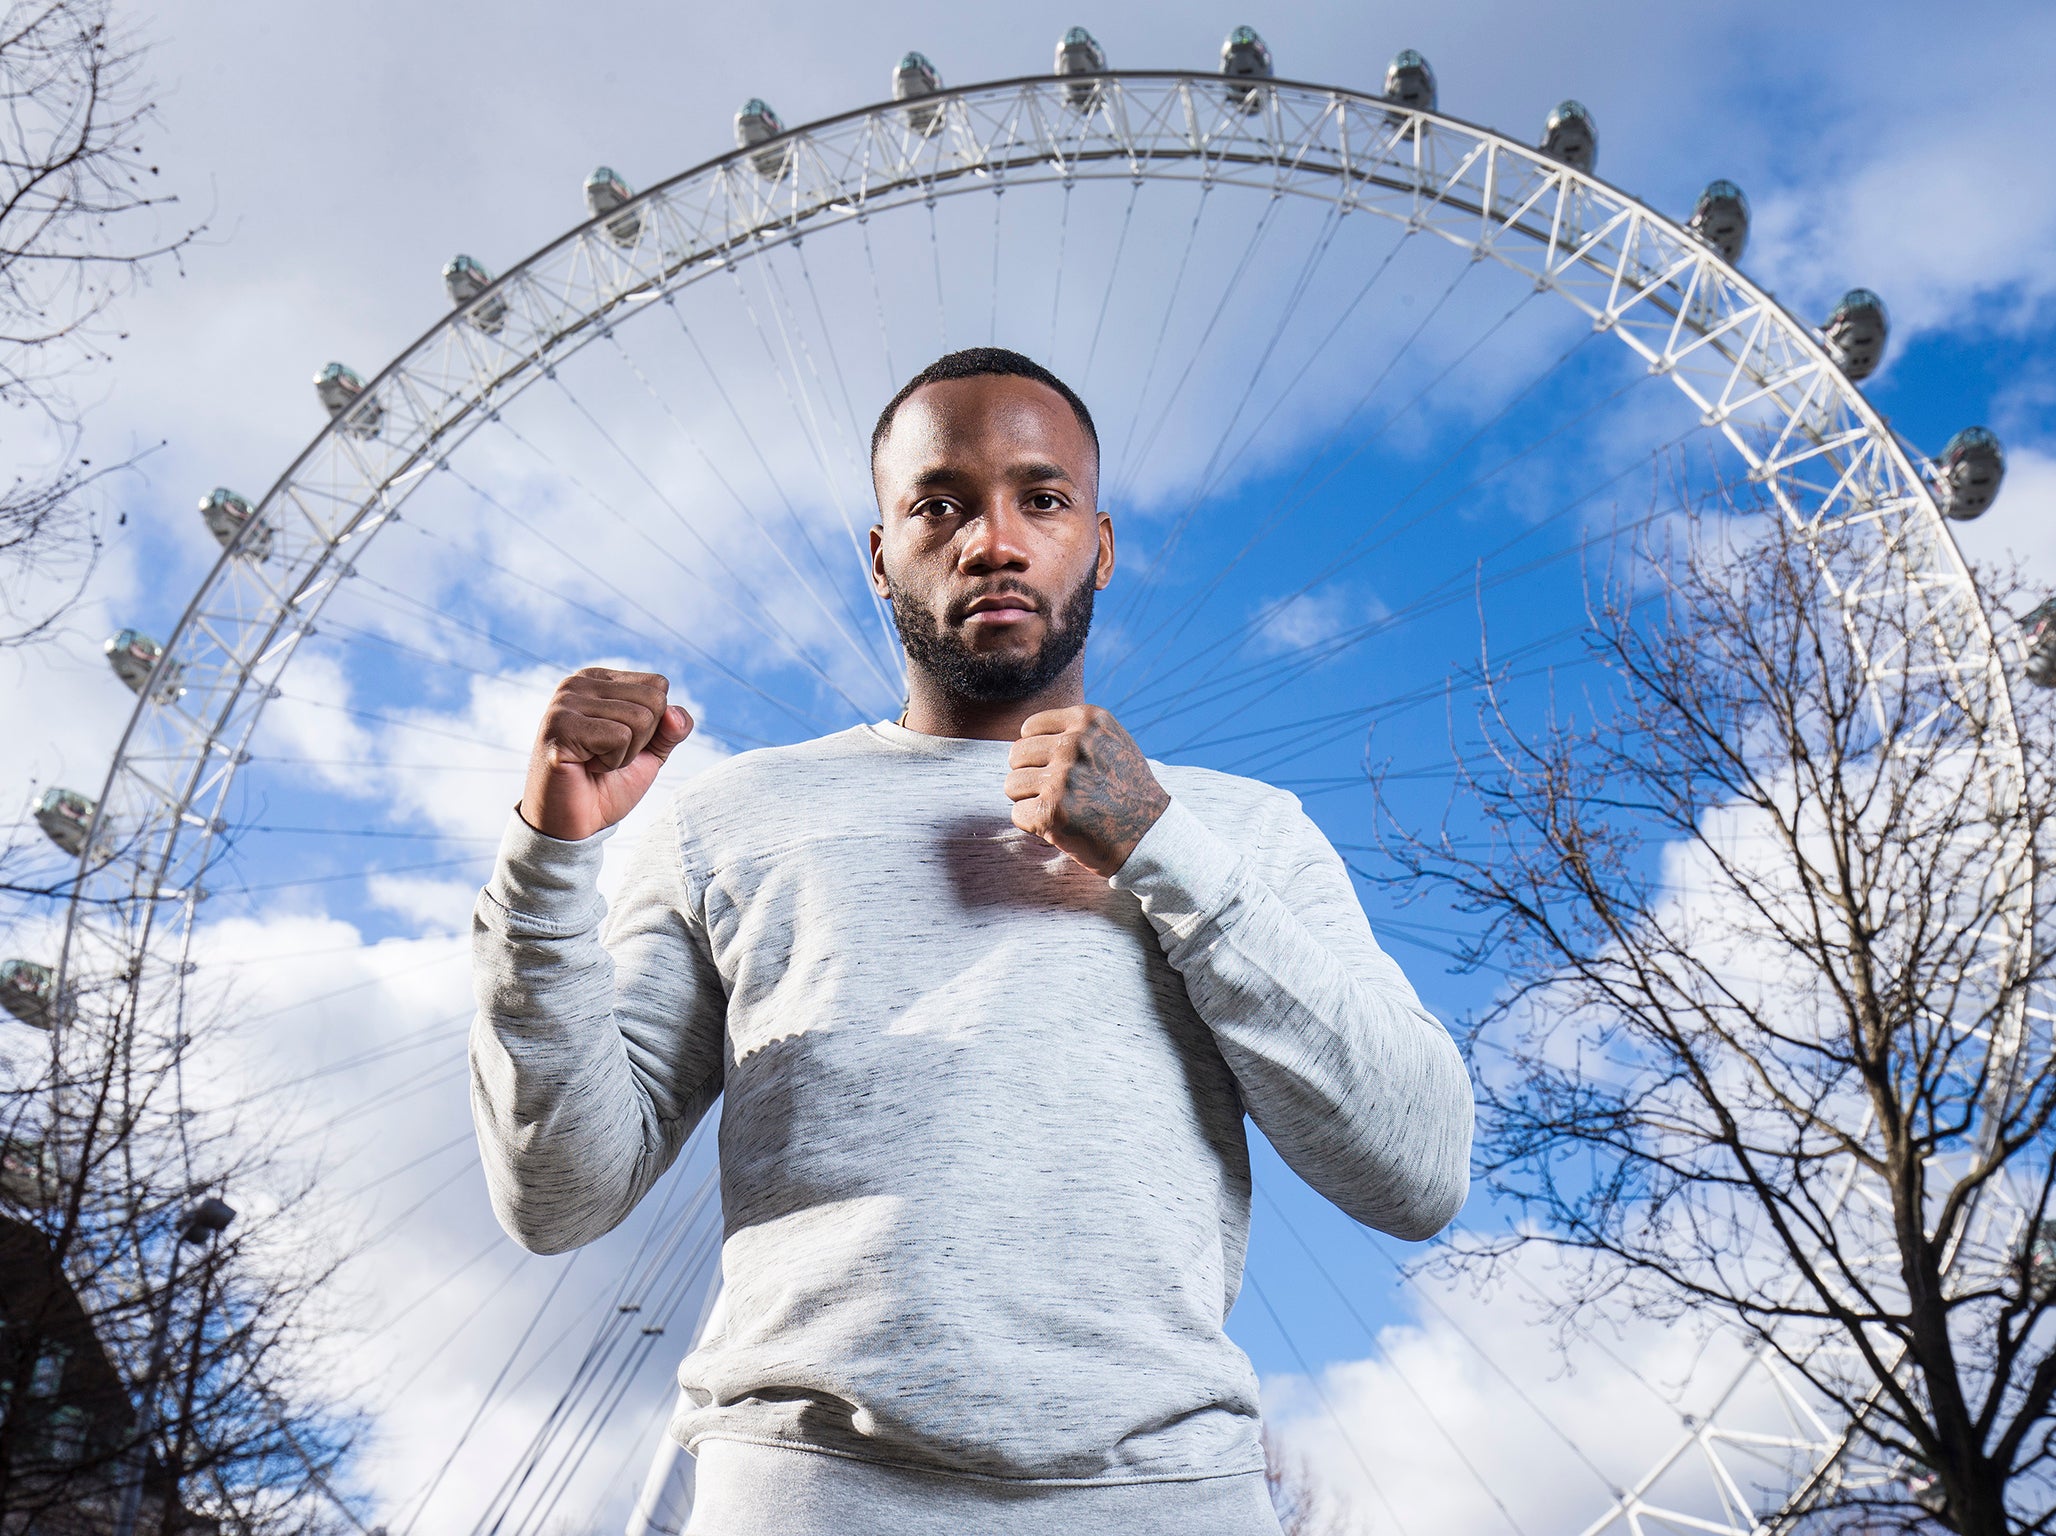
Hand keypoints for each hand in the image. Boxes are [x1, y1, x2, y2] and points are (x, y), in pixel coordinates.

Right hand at [519, 668, 692, 841]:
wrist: (574, 824)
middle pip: (653, 700)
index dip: (653, 725)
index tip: (620, 743)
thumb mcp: (650, 753)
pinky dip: (612, 762)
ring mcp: (565, 702)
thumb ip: (671, 729)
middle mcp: (577, 682)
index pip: (658, 685)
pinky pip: (619, 736)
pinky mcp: (561, 726)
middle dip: (641, 740)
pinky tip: (585, 766)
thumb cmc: (608, 785)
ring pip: (640, 718)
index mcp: (598, 679)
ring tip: (595, 762)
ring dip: (626, 754)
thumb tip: (676, 713)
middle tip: (607, 756)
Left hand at [1004, 706, 1169, 876]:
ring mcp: (1063, 777)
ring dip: (1030, 801)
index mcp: (1088, 720)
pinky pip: (1017, 814)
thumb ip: (1077, 731)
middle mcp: (1074, 743)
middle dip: (1031, 776)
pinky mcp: (1052, 811)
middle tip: (1060, 794)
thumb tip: (1026, 732)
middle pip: (1016, 755)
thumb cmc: (1127, 791)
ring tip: (1062, 809)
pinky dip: (1033, 826)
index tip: (1062, 771)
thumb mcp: (1112, 742)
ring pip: (1012, 785)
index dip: (1039, 754)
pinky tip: (1061, 826)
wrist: (1150, 836)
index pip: (1028, 729)